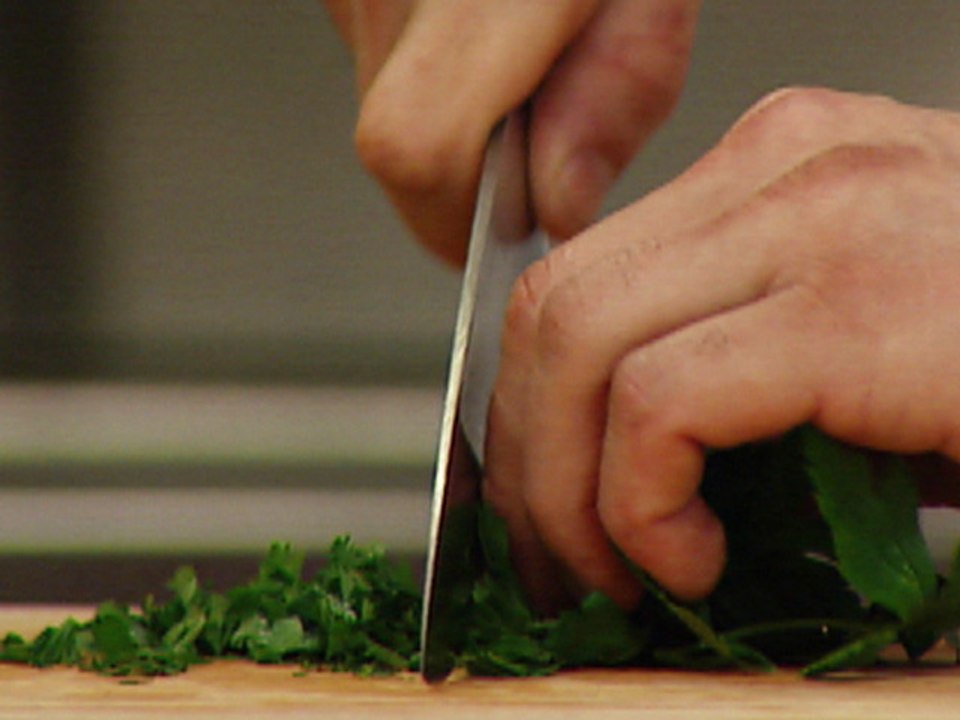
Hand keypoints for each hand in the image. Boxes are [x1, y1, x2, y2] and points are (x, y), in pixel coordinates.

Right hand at [323, 0, 699, 263]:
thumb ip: (615, 94)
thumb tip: (556, 204)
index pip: (418, 145)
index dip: (457, 219)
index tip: (501, 234)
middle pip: (391, 143)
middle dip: (460, 180)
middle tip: (527, 137)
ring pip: (380, 110)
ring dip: (449, 126)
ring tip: (515, 65)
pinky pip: (377, 65)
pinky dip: (432, 82)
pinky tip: (484, 40)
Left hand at [483, 87, 959, 612]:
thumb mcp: (853, 349)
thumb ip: (738, 367)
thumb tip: (624, 456)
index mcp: (774, 173)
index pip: (573, 278)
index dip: (527, 405)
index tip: (540, 499)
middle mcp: (786, 169)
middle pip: (554, 309)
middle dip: (527, 457)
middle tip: (556, 558)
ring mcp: (822, 219)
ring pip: (579, 346)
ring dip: (567, 491)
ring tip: (622, 571)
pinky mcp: (862, 306)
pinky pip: (660, 404)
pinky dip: (640, 502)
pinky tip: (690, 557)